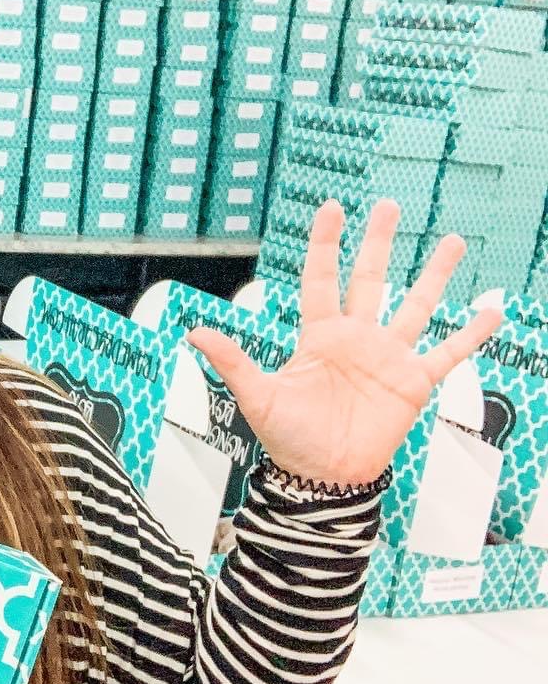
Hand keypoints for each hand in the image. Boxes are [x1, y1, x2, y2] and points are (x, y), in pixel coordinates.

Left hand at [188, 200, 502, 485]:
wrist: (322, 477)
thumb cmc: (287, 438)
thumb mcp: (257, 395)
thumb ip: (232, 360)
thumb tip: (194, 332)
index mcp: (319, 335)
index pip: (322, 279)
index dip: (326, 244)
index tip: (332, 208)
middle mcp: (356, 338)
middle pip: (369, 279)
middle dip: (378, 243)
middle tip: (387, 206)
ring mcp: (387, 357)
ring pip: (416, 306)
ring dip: (434, 275)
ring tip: (454, 240)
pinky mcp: (413, 382)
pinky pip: (447, 353)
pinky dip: (470, 334)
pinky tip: (490, 310)